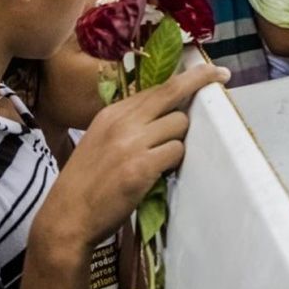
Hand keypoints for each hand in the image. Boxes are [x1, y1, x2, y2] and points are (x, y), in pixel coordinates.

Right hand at [33, 64, 229, 249]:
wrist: (66, 217)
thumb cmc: (87, 181)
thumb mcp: (101, 139)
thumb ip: (130, 122)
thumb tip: (167, 109)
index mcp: (112, 113)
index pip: (158, 86)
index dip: (188, 77)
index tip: (211, 70)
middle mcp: (122, 122)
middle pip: (173, 92)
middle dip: (201, 81)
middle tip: (222, 78)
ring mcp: (132, 143)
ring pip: (179, 125)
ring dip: (179, 140)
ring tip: (162, 158)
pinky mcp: (141, 167)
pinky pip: (177, 151)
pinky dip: (174, 161)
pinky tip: (160, 172)